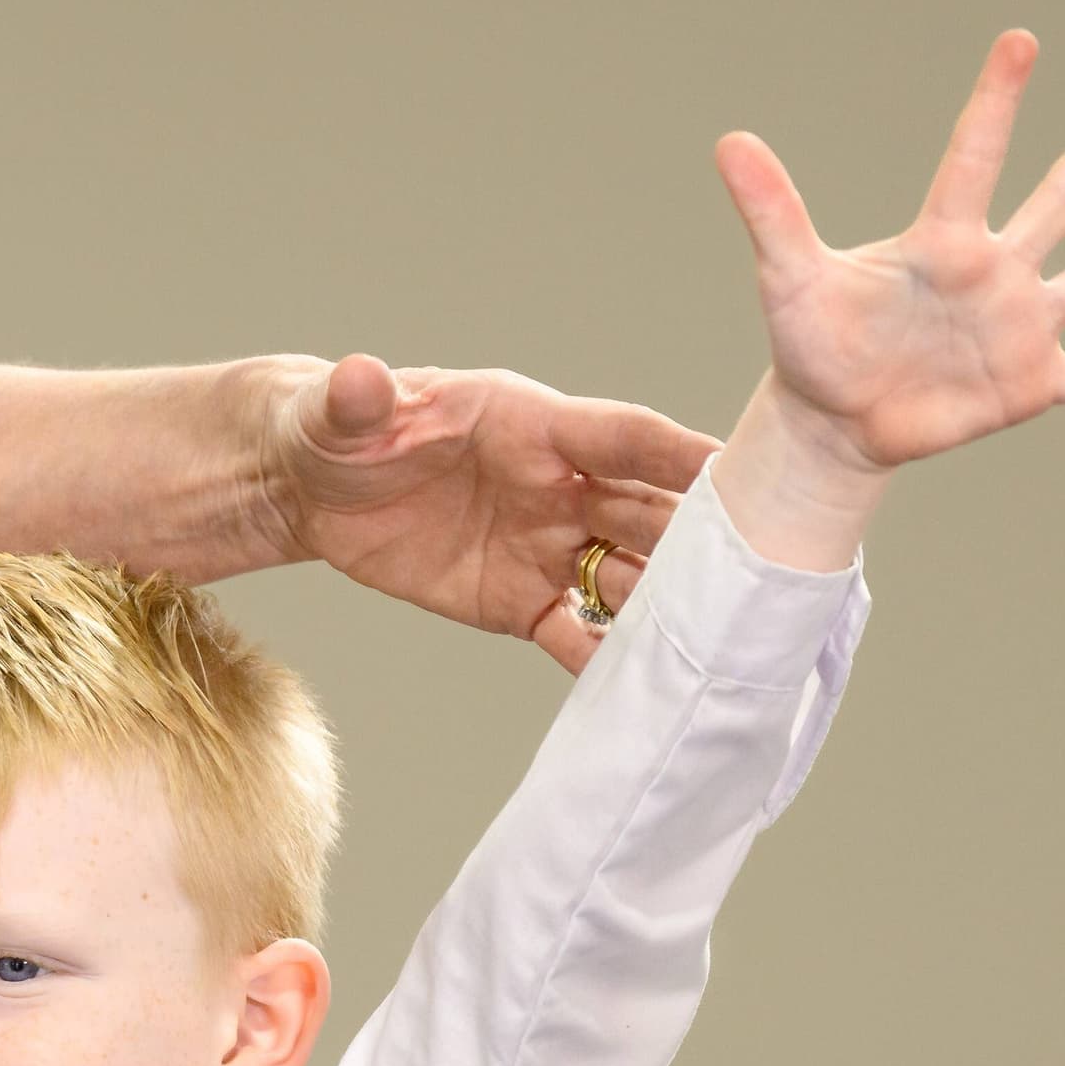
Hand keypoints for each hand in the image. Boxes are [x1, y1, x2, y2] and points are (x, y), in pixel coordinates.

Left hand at [271, 354, 722, 672]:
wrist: (312, 490)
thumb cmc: (338, 429)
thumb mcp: (340, 412)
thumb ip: (357, 400)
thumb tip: (357, 374)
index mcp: (531, 424)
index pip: (620, 435)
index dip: (677, 451)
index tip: (739, 469)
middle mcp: (557, 485)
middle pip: (647, 511)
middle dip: (698, 542)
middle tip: (752, 576)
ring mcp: (545, 546)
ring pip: (627, 575)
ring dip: (666, 607)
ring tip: (713, 643)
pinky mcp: (518, 601)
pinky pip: (575, 633)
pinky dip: (606, 659)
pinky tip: (644, 690)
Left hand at [720, 31, 1064, 471]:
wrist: (832, 419)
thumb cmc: (812, 341)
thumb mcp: (789, 279)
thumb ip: (771, 213)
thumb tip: (728, 140)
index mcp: (940, 243)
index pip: (971, 161)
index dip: (993, 104)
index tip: (1020, 41)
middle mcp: (995, 273)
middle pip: (1058, 198)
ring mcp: (1021, 326)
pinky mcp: (1032, 383)